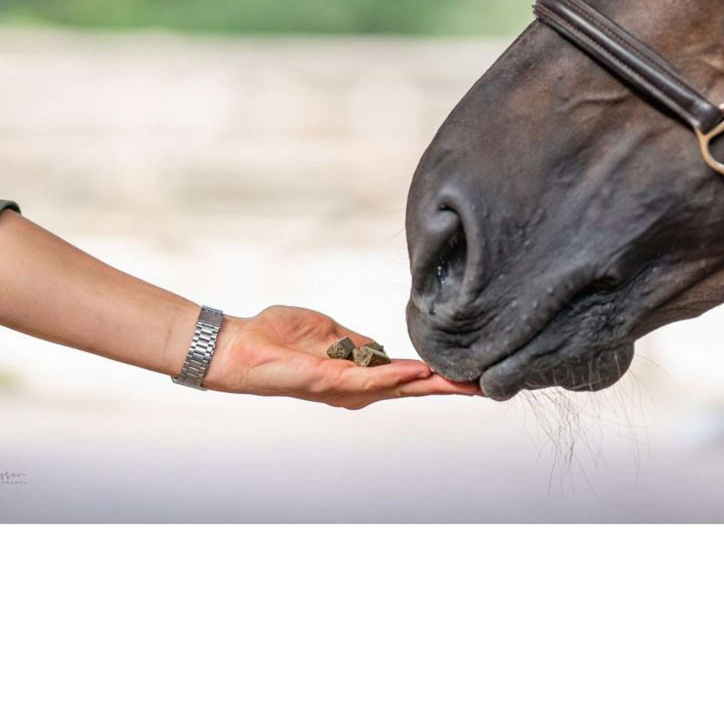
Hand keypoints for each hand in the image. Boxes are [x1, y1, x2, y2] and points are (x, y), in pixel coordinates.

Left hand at [204, 304, 482, 408]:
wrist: (240, 347)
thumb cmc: (276, 338)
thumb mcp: (327, 333)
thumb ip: (355, 342)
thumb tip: (379, 348)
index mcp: (356, 375)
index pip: (404, 377)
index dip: (435, 377)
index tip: (468, 376)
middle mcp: (354, 388)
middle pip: (410, 389)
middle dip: (446, 388)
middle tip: (484, 388)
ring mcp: (343, 388)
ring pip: (397, 389)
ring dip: (431, 385)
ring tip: (464, 382)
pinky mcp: (328, 382)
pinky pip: (368, 379)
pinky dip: (396, 375)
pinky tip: (419, 371)